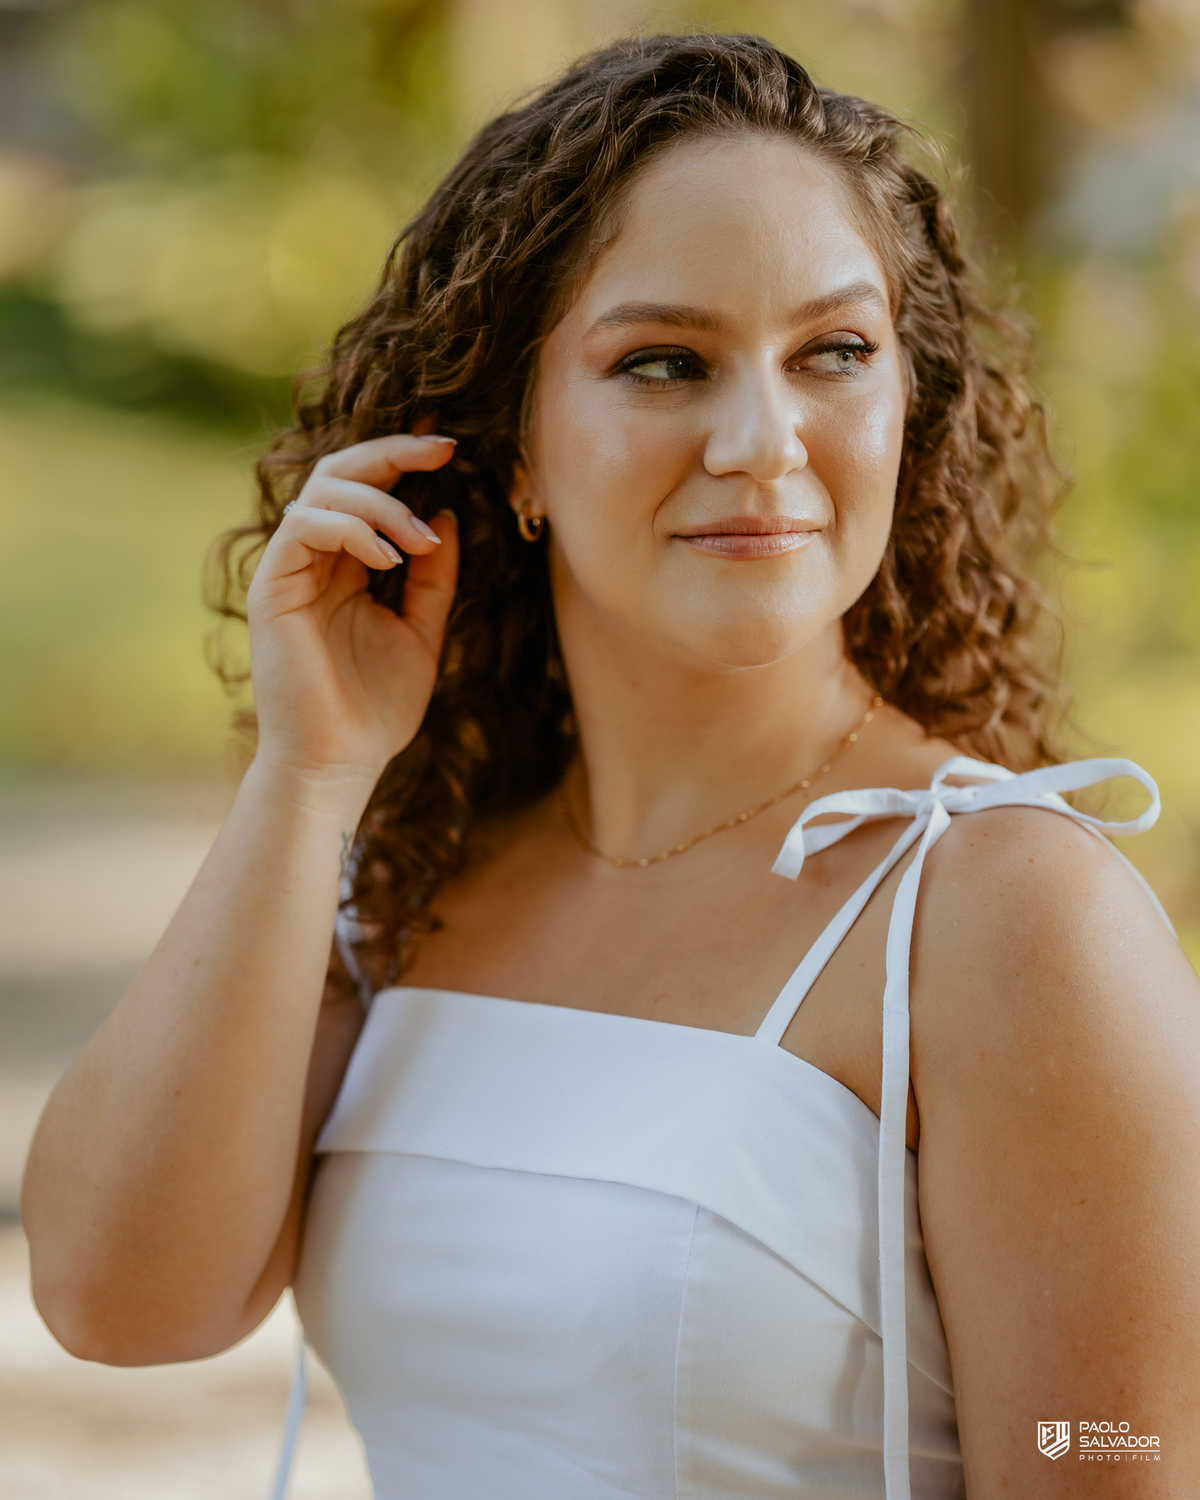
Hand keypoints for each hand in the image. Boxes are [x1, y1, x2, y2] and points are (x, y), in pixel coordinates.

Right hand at [245, 433, 458, 786]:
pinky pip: (302, 528)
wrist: (338, 762)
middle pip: (340, 473)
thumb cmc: (376, 708)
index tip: (452, 448)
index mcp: (347, 566)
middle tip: (442, 448)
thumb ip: (433, 577)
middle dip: (393, 452)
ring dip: (382, 502)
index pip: (368, 491)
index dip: (404, 459)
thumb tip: (445, 514)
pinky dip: (350, 528)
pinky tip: (389, 558)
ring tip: (421, 540)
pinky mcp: (272, 589)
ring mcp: (290, 571)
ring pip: (322, 491)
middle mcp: (314, 560)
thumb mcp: (422, 633)